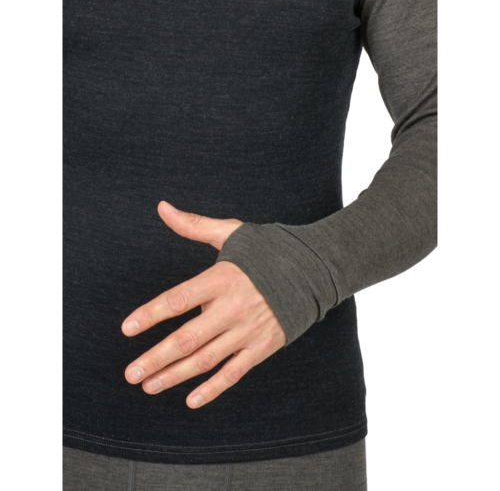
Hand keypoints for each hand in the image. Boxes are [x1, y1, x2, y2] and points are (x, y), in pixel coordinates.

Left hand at [122, 201, 286, 408]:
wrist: (312, 269)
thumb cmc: (266, 251)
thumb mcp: (232, 234)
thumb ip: (194, 225)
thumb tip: (162, 207)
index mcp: (222, 279)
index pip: (178, 300)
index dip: (150, 314)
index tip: (127, 329)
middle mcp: (233, 307)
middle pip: (188, 338)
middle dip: (156, 358)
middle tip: (130, 373)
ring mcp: (249, 330)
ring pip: (206, 359)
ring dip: (176, 375)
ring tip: (149, 386)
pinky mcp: (264, 346)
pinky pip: (235, 372)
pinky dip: (214, 388)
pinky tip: (192, 400)